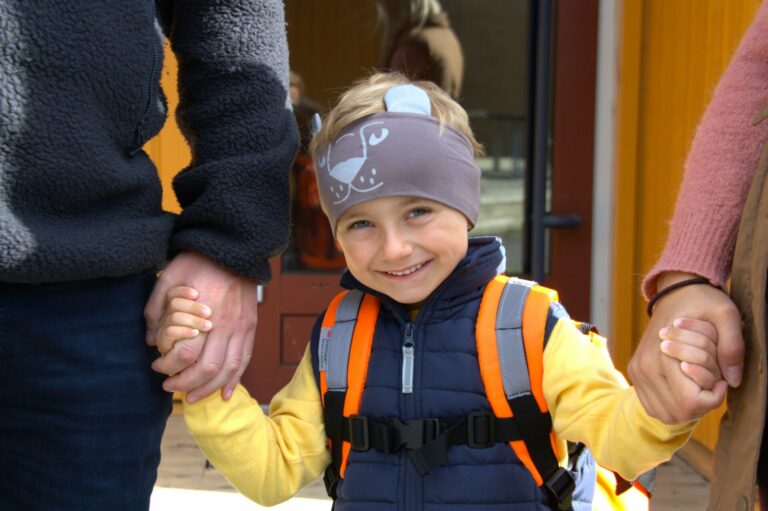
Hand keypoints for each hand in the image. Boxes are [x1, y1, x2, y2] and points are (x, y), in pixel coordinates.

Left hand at [145, 251, 258, 401]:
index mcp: (201, 313)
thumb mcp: (168, 279)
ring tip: (193, 397)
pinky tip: (225, 393)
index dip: (169, 366)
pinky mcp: (250, 326)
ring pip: (229, 369)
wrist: (233, 248)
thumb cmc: (197, 262)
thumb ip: (156, 311)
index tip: (157, 366)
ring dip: (210, 388)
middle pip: (208, 368)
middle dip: (187, 384)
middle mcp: (224, 324)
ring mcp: (241, 327)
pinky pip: (244, 359)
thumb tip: (151, 340)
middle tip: (170, 387)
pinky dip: (235, 379)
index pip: (186, 354)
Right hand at [628, 271, 742, 422]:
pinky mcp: (636, 375)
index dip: (714, 397)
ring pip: (666, 414)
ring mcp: (637, 373)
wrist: (675, 293)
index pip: (691, 402)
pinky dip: (673, 406)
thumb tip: (732, 381)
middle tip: (712, 382)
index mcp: (661, 356)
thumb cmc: (702, 303)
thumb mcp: (727, 315)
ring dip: (688, 408)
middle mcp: (644, 368)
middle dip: (703, 404)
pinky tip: (686, 389)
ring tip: (699, 385)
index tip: (722, 379)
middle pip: (678, 413)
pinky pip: (655, 408)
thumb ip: (733, 347)